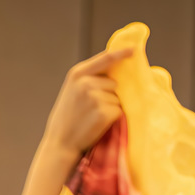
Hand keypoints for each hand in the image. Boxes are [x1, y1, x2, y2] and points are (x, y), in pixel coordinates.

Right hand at [43, 46, 133, 160]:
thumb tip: (115, 73)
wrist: (60, 144)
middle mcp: (86, 83)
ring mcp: (95, 97)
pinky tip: (98, 124)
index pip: (106, 58)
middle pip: (114, 83)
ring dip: (110, 107)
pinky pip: (118, 111)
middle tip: (91, 109)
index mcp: (77, 74)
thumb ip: (88, 78)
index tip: (134, 50)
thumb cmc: (66, 119)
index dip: (122, 53)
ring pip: (117, 98)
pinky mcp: (103, 112)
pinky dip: (112, 118)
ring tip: (92, 117)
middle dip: (108, 94)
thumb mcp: (70, 91)